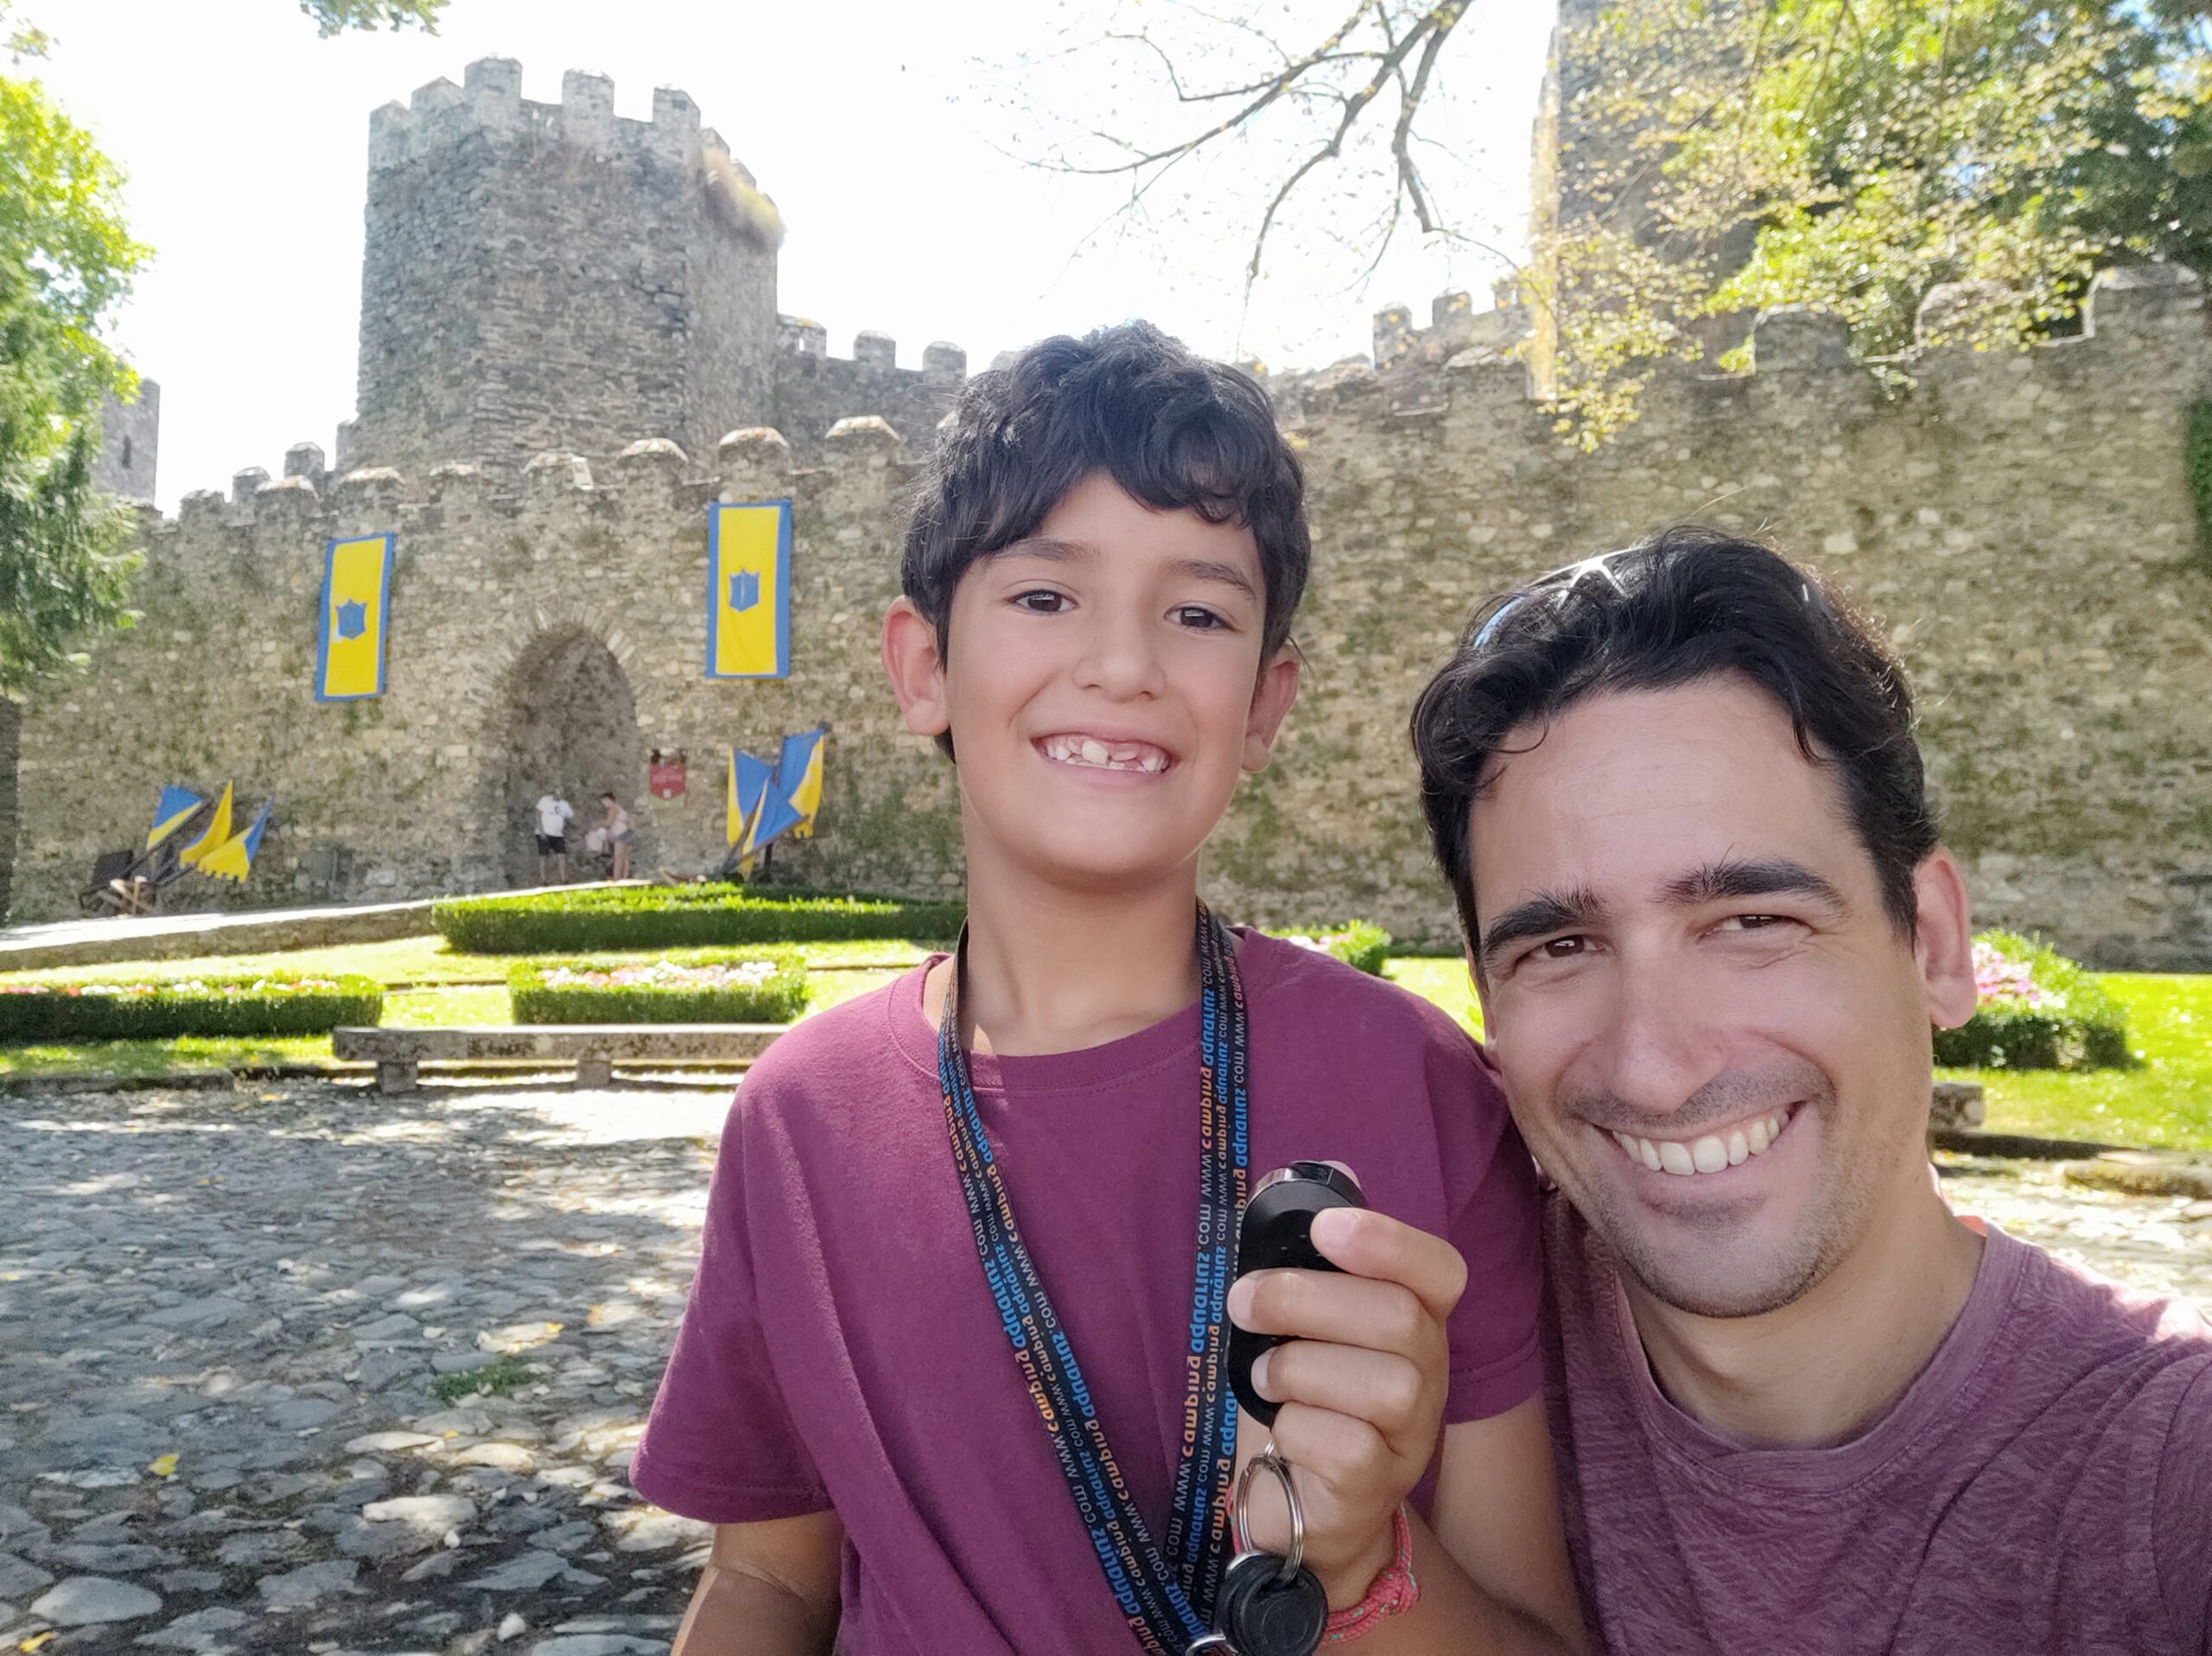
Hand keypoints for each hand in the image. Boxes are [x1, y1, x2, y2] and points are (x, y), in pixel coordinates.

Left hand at [1225, 1198, 1468, 1608]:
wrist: (1305, 1511)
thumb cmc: (1304, 1400)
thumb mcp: (1304, 1326)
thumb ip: (1309, 1260)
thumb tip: (1299, 1177)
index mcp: (1415, 1322)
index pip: (1440, 1271)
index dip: (1390, 1242)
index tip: (1325, 1228)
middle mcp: (1428, 1377)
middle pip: (1400, 1319)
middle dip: (1307, 1299)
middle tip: (1244, 1301)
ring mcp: (1409, 1438)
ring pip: (1381, 1385)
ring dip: (1298, 1368)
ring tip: (1264, 1376)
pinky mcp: (1374, 1489)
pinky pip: (1345, 1446)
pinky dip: (1296, 1429)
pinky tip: (1282, 1431)